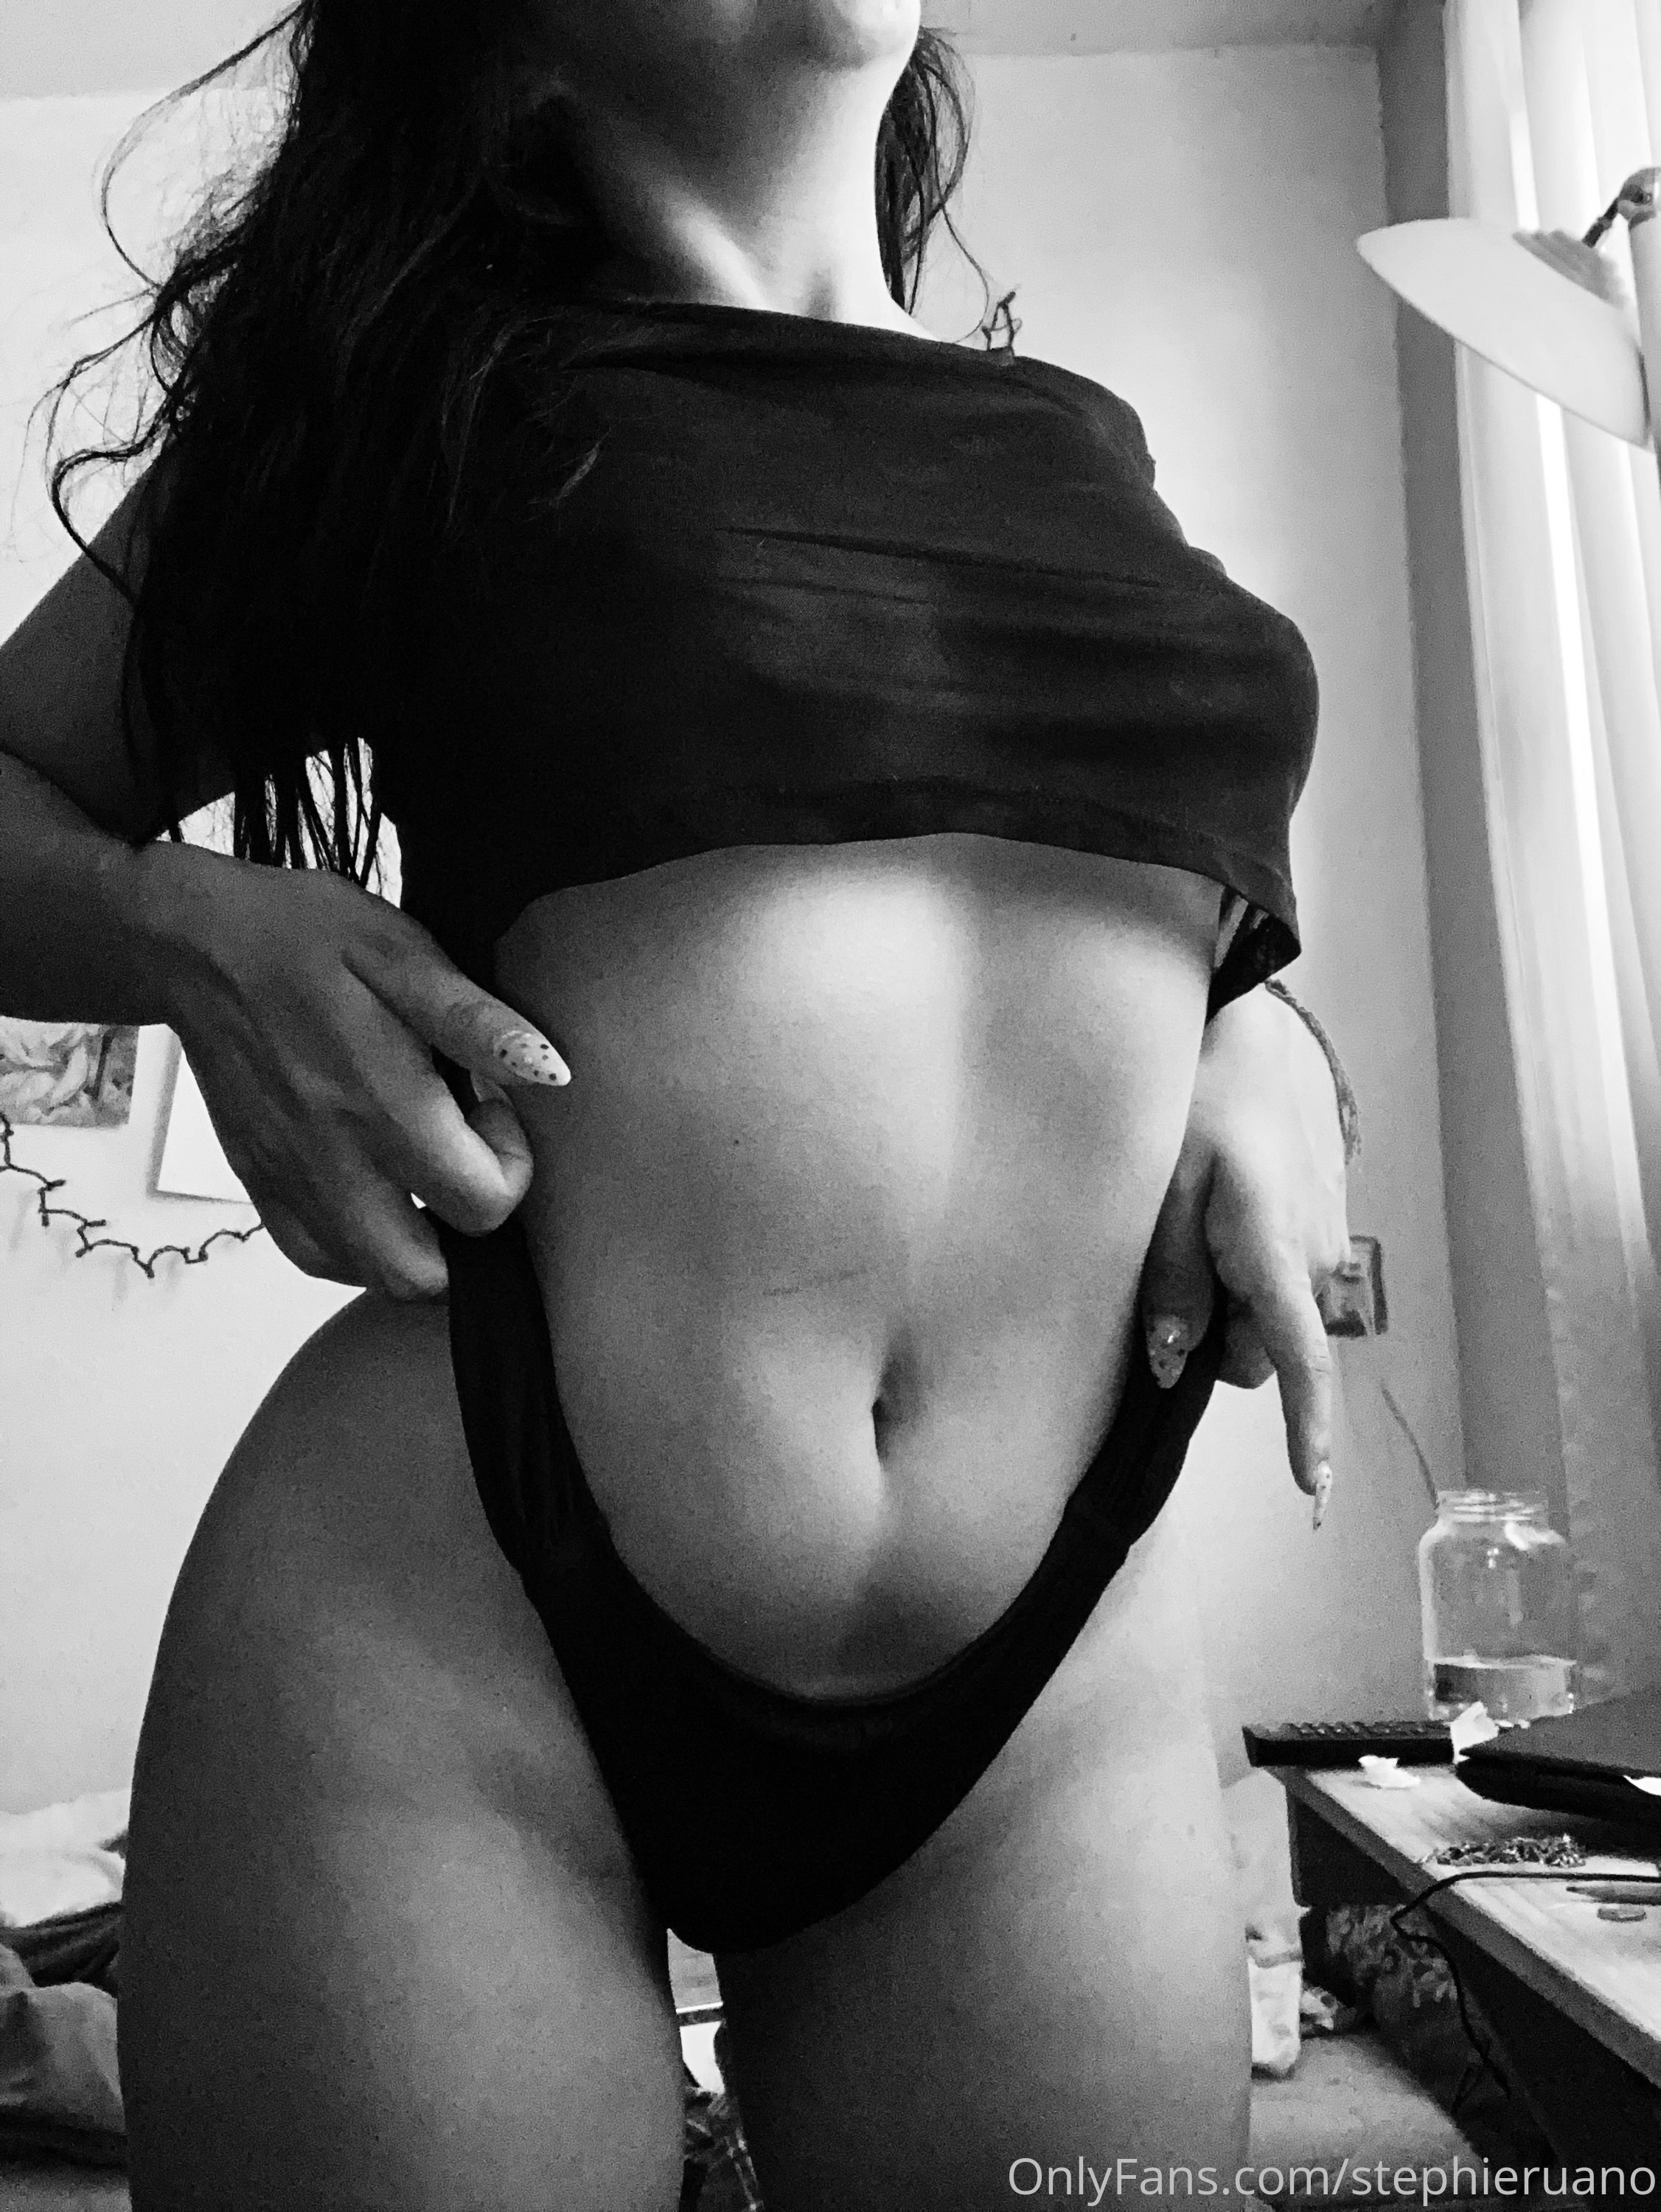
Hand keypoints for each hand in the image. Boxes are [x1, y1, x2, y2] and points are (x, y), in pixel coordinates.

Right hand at [127, 844, 569, 1297]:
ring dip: (418, 1247)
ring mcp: (289, 1182)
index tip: (491, 1110)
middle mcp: (332, 1161)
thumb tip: (550, 1072)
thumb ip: (476, 1022)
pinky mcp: (258, 1184)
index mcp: (381, 1105)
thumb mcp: (404, 953)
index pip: (483, 1206)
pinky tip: (378, 1190)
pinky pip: (316, 1258)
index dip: (511, 1168)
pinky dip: (359, 1246)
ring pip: (371, 1277)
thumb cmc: (308, 937)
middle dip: (469, 1236)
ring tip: (426, 1176)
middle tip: (466, 1162)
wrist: (198, 944)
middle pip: (424, 1276)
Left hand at [1139, 984, 1350, 1522]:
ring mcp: (1324, 1239)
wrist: (1246, 1035)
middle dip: (1217, 1338)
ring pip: (1269, 1315)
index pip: (1301, 1366)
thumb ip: (1169, 1283)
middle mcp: (1315, 1258)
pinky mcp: (1319, 1221)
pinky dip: (1243, 1268)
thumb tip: (1174, 1363)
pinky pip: (1278, 1277)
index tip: (1314, 1488)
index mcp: (1275, 1257)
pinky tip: (1215, 1212)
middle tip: (1168, 1272)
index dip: (1309, 1432)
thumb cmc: (1198, 1106)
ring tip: (1190, 1226)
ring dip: (1229, 1298)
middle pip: (1264, 1353)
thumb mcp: (1163, 1194)